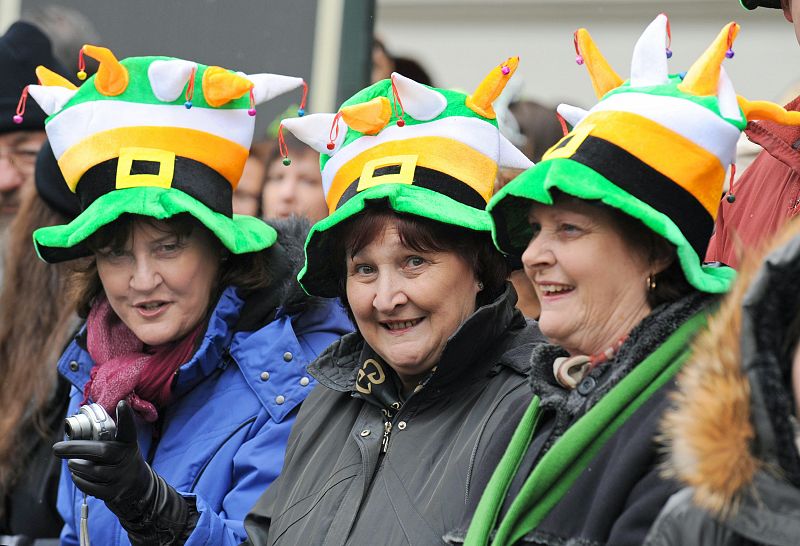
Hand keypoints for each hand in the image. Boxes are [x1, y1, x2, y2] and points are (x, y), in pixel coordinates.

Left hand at [54, 400, 195, 540]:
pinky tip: (77, 474)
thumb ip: (105, 438)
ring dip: (76, 466)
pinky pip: (88, 486)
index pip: (128, 428)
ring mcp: (121, 477)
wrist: (137, 487)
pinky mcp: (113, 493)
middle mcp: (127, 458)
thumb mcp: (121, 446)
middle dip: (77, 449)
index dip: (125, 417)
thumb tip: (75, 428)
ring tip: (72, 463)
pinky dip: (79, 480)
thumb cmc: (120, 459)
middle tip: (56, 448)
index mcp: (128, 443)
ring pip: (91, 470)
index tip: (121, 403)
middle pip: (102, 451)